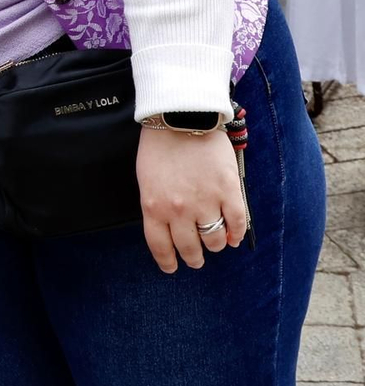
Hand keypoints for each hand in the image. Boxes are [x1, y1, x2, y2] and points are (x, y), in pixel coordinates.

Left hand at [137, 125, 246, 272]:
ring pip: (215, 240)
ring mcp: (205, 202)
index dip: (168, 261)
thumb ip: (156, 204)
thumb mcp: (147, 179)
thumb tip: (167, 225)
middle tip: (197, 260)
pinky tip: (235, 237)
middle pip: (190, 247)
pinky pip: (237, 223)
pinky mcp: (228, 192)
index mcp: (153, 207)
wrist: (181, 118)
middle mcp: (179, 211)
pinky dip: (238, 234)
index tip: (172, 267)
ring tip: (216, 244)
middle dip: (194, 258)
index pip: (160, 246)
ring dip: (216, 245)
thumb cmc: (159, 146)